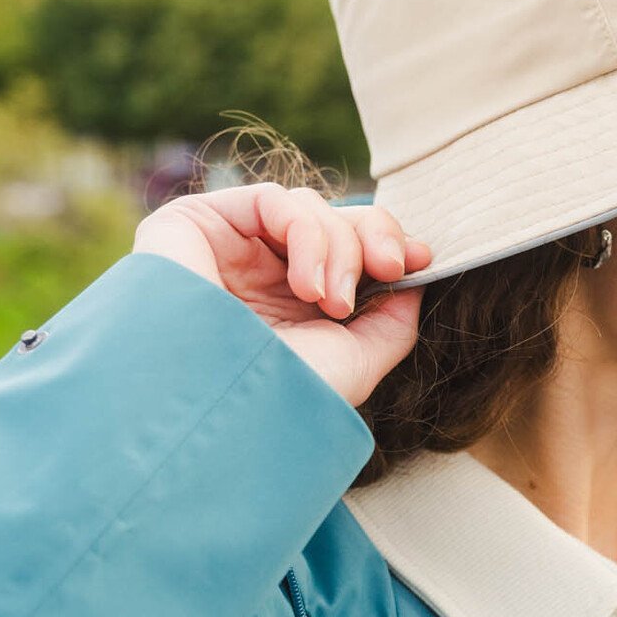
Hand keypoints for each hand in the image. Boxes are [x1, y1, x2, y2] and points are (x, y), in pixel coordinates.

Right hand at [131, 184, 431, 408]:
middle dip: (374, 239)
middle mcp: (258, 277)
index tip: (422, 260)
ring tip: (333, 304)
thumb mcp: (356, 363)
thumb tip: (415, 278)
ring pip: (308, 210)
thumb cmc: (278, 398)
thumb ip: (390, 321)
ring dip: (340, 249)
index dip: (387, 245)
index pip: (345, 253)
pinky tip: (307, 285)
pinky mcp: (194, 224)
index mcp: (290, 309)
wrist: (215, 415)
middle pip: (334, 222)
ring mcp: (227, 250)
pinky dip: (307, 234)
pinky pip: (272, 201)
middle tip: (393, 270)